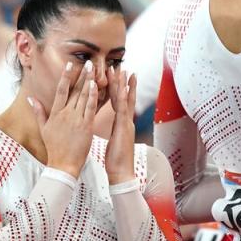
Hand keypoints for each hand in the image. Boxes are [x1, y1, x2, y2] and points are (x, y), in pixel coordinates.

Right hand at [29, 61, 96, 178]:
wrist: (62, 164)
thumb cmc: (54, 148)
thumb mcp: (44, 128)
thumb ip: (39, 112)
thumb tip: (31, 98)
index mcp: (55, 113)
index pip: (60, 90)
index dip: (65, 76)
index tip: (70, 65)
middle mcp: (65, 114)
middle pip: (74, 90)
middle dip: (82, 75)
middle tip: (88, 62)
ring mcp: (75, 119)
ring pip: (83, 96)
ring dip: (89, 81)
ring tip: (94, 69)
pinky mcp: (85, 126)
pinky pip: (90, 108)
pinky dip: (93, 96)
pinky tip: (97, 85)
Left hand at [104, 69, 136, 183]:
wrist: (122, 173)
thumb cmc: (116, 161)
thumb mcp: (114, 142)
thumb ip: (115, 133)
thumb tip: (114, 130)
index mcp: (121, 124)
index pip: (119, 103)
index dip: (118, 89)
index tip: (117, 77)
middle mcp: (126, 121)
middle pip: (124, 97)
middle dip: (122, 82)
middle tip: (121, 67)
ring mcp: (126, 123)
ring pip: (125, 100)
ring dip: (124, 84)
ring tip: (123, 70)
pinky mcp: (124, 127)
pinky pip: (123, 109)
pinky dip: (124, 97)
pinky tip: (123, 87)